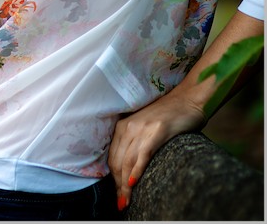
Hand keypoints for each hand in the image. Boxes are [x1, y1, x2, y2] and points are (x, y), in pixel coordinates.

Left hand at [107, 92, 205, 210]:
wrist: (189, 99)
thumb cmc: (170, 116)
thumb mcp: (146, 128)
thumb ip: (136, 143)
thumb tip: (130, 171)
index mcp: (124, 126)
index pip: (113, 157)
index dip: (114, 179)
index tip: (118, 195)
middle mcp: (129, 126)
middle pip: (118, 162)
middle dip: (118, 186)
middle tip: (122, 203)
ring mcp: (142, 128)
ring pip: (127, 161)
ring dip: (125, 185)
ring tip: (126, 201)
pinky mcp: (157, 130)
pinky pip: (143, 154)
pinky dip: (136, 171)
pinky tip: (133, 184)